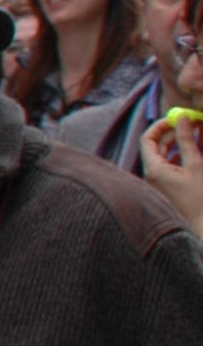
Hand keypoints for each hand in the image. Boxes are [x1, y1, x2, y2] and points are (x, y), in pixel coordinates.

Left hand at [144, 118, 202, 232]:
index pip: (148, 138)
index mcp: (153, 169)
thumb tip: (182, 119)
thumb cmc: (200, 199)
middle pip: (156, 146)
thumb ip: (187, 141)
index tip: (178, 118)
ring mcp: (157, 183)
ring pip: (164, 156)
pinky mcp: (166, 188)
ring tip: (196, 134)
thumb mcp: (196, 166)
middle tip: (193, 123)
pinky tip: (194, 151)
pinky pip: (170, 166)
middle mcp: (150, 175)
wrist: (200, 228)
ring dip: (179, 144)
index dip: (162, 125)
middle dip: (174, 133)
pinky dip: (180, 156)